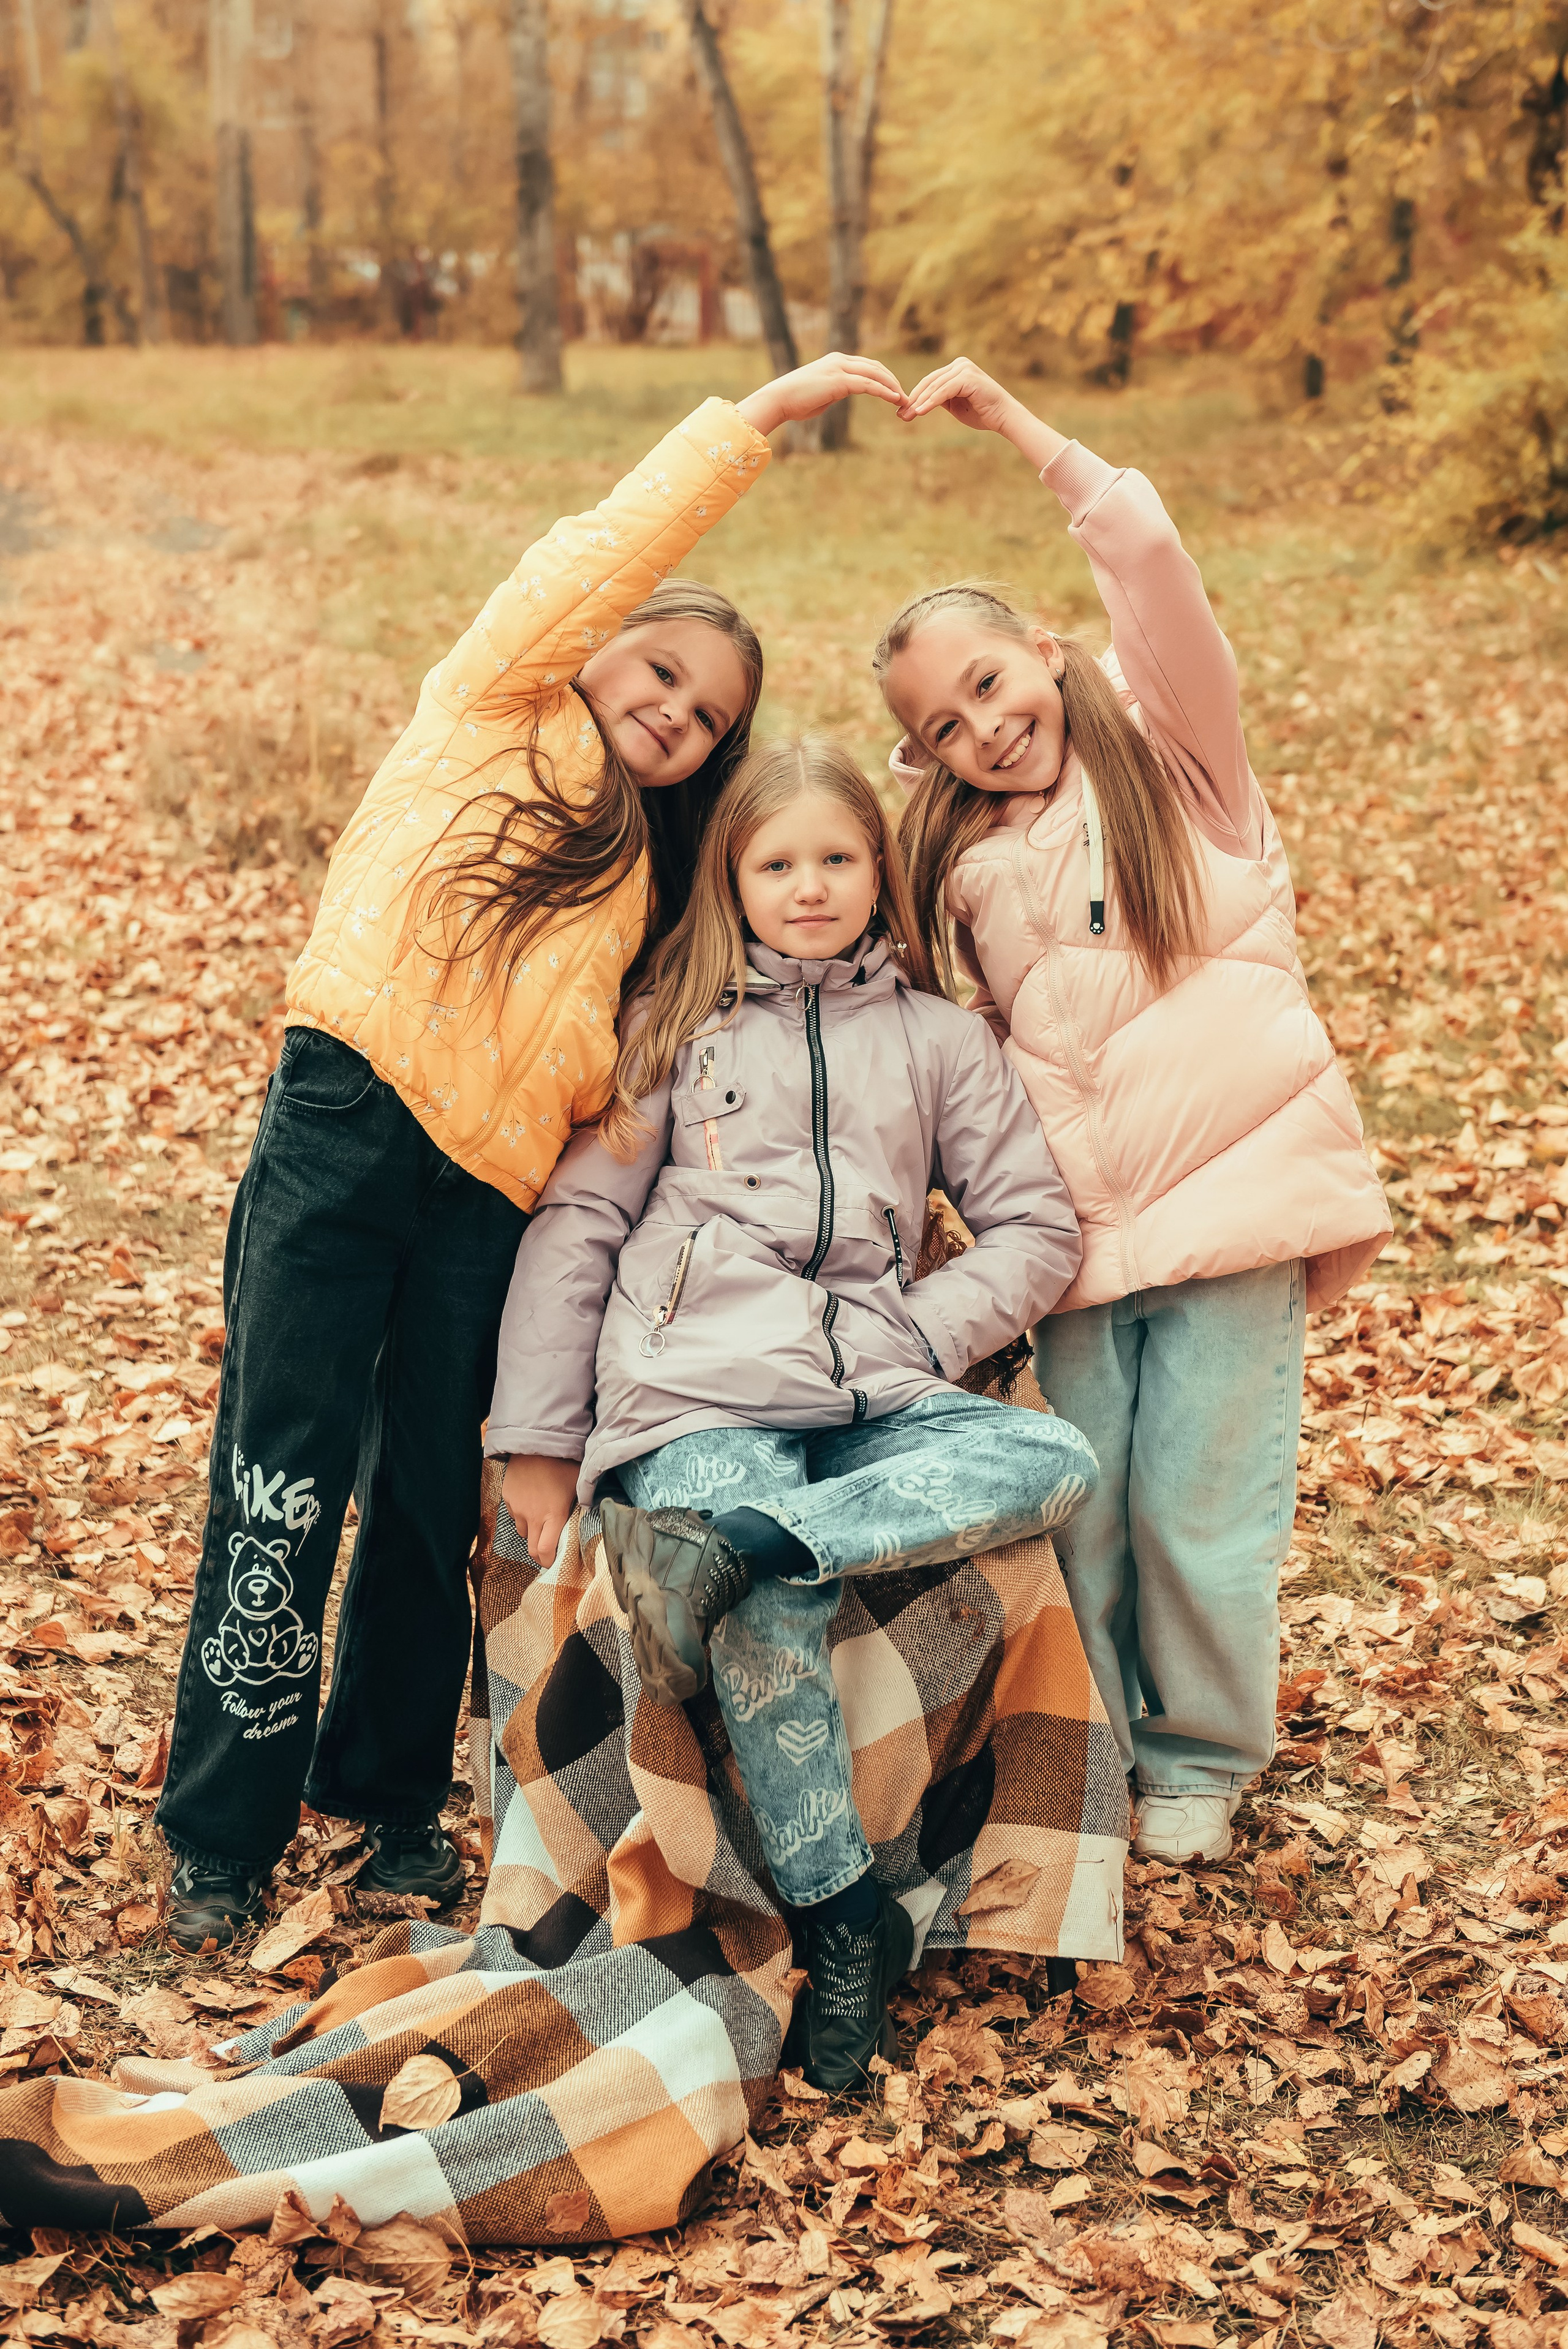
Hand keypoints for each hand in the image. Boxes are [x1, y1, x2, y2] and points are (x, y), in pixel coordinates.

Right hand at [501, 1453, 579, 1567]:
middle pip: (531, 1549)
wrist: (537, 1442)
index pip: (545, 1551)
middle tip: (548, 1548)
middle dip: (539, 1553)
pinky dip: (521, 1513)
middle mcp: (533, 1516)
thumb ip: (583, 1504)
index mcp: (553, 1515)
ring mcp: (517, 1507)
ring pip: (522, 1531)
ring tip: (541, 1516)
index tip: (554, 1561)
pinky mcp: (507, 1497)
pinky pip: (514, 1514)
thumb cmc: (564, 1463)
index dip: (549, 1561)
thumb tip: (591, 1517)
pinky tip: (531, 1500)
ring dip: (531, 1530)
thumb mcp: (578, 1484)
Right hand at [737, 353, 905, 437]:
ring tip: (905, 400)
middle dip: (892, 381)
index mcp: (835, 361)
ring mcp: (839, 368)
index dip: (884, 377)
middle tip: (905, 396)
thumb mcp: (819, 393)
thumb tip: (840, 394)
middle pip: (875, 367)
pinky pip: (868, 384)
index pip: (867, 365)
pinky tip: (895, 399)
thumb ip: (834, 389)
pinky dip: (884, 391)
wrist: (778, 399)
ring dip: (893, 387)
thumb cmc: (794, 401)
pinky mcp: (839, 381)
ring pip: (875, 374)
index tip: (895, 391)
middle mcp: (839, 360)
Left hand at [897, 356, 1069, 470]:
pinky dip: (931, 402)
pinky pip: (944, 391)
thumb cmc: (981, 413)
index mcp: (956, 368)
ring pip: (935, 387)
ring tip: (907, 415)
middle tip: (899, 415)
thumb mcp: (954, 404)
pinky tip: (920, 412)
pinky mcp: (967, 377)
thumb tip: (916, 404)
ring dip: (919, 402)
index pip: (930, 381)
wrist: (1003, 417)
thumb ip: (939, 399)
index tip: (902, 411)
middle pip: (930, 382)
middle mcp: (960, 364)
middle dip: (913, 400)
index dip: (915, 396)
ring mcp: (964, 368)